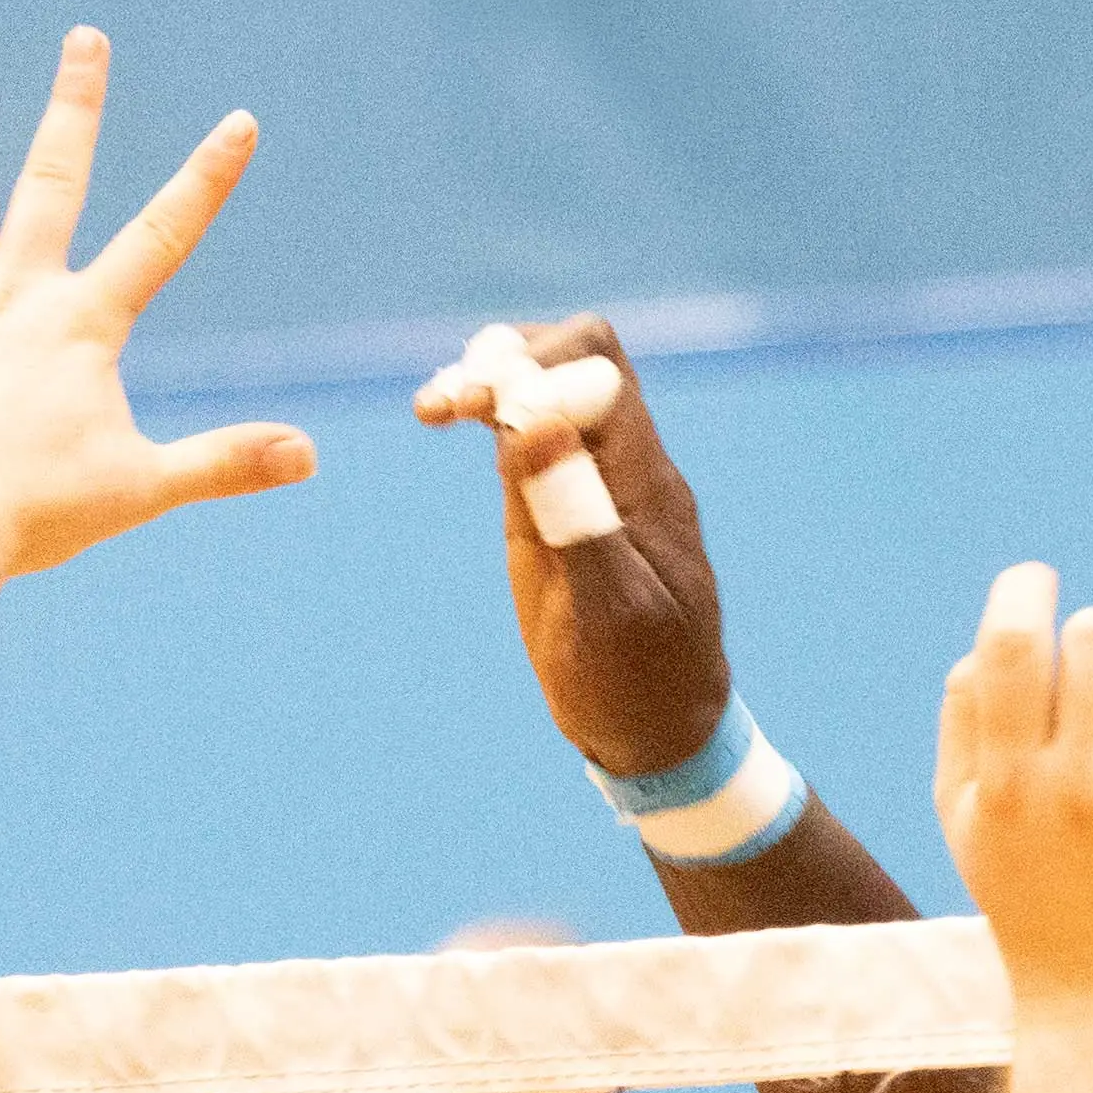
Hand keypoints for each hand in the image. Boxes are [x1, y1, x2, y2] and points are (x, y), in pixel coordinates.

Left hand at [0, 32, 307, 584]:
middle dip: (75, 105)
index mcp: (84, 324)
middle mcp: (18, 293)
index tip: (237, 122)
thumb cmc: (33, 514)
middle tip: (85, 40)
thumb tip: (308, 453)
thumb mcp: (143, 488)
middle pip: (54, 179)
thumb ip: (225, 462)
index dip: (206, 178)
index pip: (162, 236)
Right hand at [414, 309, 737, 779]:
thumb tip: (536, 420)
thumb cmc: (639, 684)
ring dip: (488, 380)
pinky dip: (489, 413)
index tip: (479, 408)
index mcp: (647, 485)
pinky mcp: (561, 503)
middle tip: (443, 406)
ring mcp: (592, 481)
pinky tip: (442, 419)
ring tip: (432, 408)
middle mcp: (625, 468)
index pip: (598, 367)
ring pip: (549, 387)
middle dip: (504, 361)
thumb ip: (575, 515)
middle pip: (574, 357)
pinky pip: (533, 430)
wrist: (660, 734)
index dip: (534, 364)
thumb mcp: (609, 613)